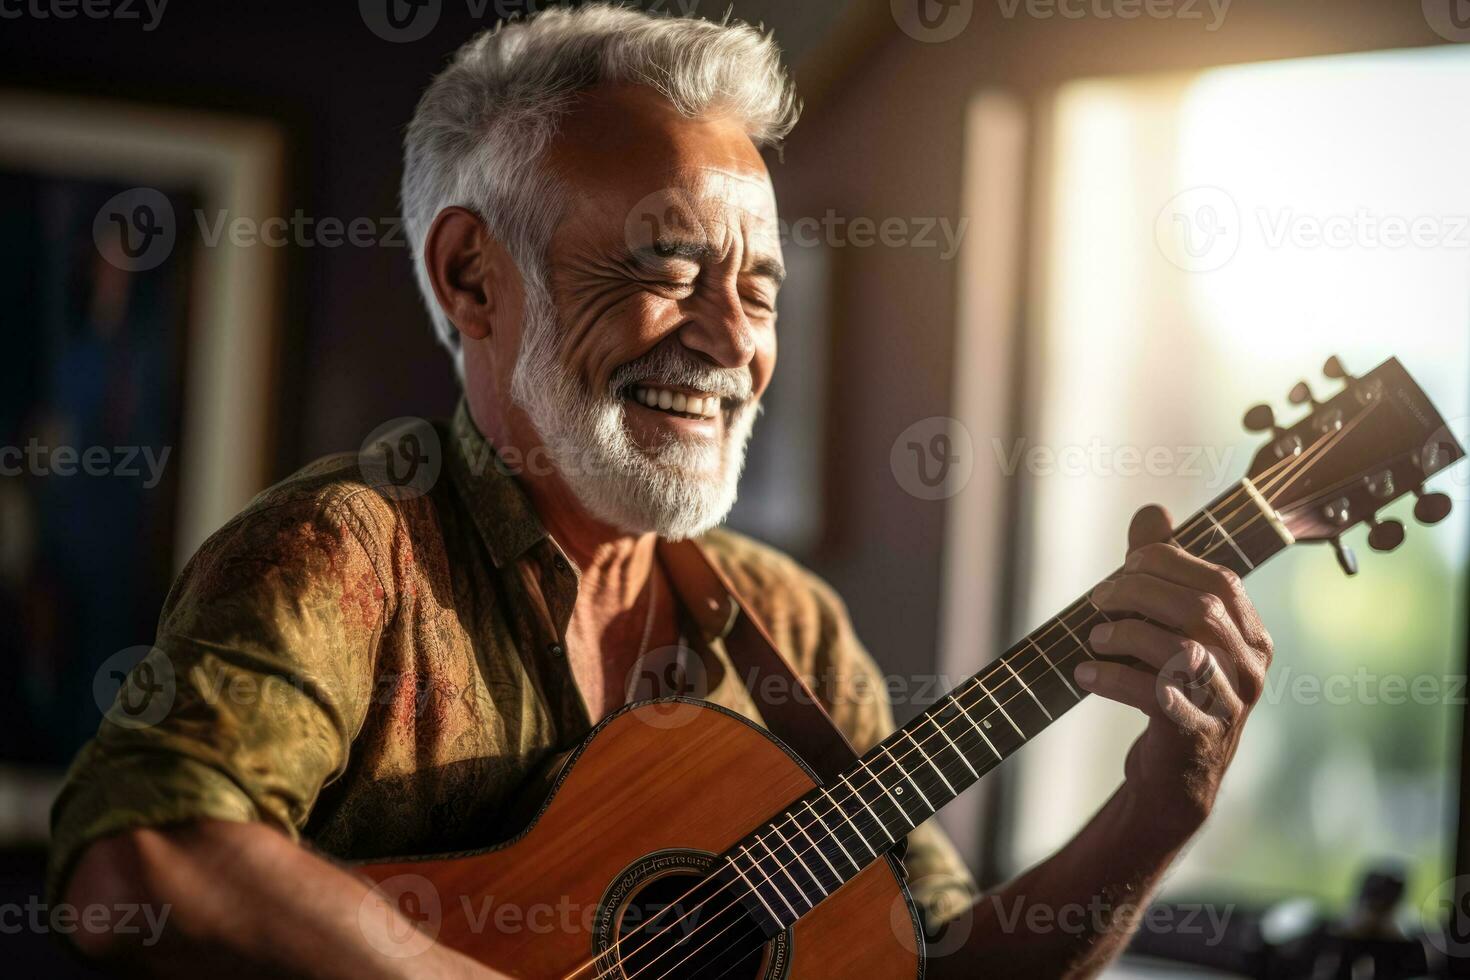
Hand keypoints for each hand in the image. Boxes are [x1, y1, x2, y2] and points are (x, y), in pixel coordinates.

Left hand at [1073, 504, 1273, 837]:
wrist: (1176, 777)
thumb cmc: (1170, 690)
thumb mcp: (1170, 628)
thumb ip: (1163, 570)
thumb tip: (1152, 511)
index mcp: (1252, 634)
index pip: (1218, 578)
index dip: (1167, 562)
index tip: (1124, 566)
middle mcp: (1251, 667)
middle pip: (1199, 608)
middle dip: (1139, 592)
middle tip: (1098, 599)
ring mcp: (1228, 704)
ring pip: (1183, 650)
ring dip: (1127, 633)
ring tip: (1093, 637)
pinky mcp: (1197, 736)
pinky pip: (1156, 696)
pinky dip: (1113, 678)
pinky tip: (1084, 675)